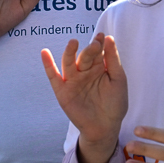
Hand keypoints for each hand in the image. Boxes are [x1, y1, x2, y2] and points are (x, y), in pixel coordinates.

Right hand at [42, 35, 127, 162]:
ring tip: (73, 42)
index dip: (99, 43)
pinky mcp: (62, 92)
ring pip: (69, 63)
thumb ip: (113, 60)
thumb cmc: (115, 103)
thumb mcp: (118, 79)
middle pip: (84, 56)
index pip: (98, 51)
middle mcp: (84, 72)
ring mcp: (73, 81)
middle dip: (89, 50)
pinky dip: (48, 65)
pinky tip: (45, 53)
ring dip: (69, 52)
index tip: (102, 36)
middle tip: (95, 44)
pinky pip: (53, 76)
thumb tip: (109, 38)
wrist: (106, 127)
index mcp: (99, 67)